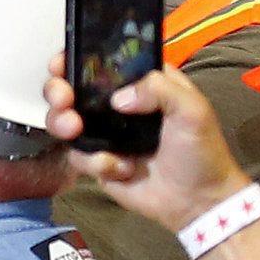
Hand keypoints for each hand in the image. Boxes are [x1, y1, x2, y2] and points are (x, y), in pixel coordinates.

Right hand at [41, 55, 250, 227]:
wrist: (197, 201)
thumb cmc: (201, 151)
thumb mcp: (191, 109)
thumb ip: (158, 88)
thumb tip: (118, 99)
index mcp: (140, 83)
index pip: (102, 60)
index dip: (76, 57)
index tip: (62, 63)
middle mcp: (118, 104)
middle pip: (72, 86)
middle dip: (58, 89)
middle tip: (64, 98)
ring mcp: (105, 133)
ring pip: (65, 120)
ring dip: (62, 121)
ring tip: (75, 129)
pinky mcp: (99, 162)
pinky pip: (78, 156)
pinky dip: (95, 161)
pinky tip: (121, 168)